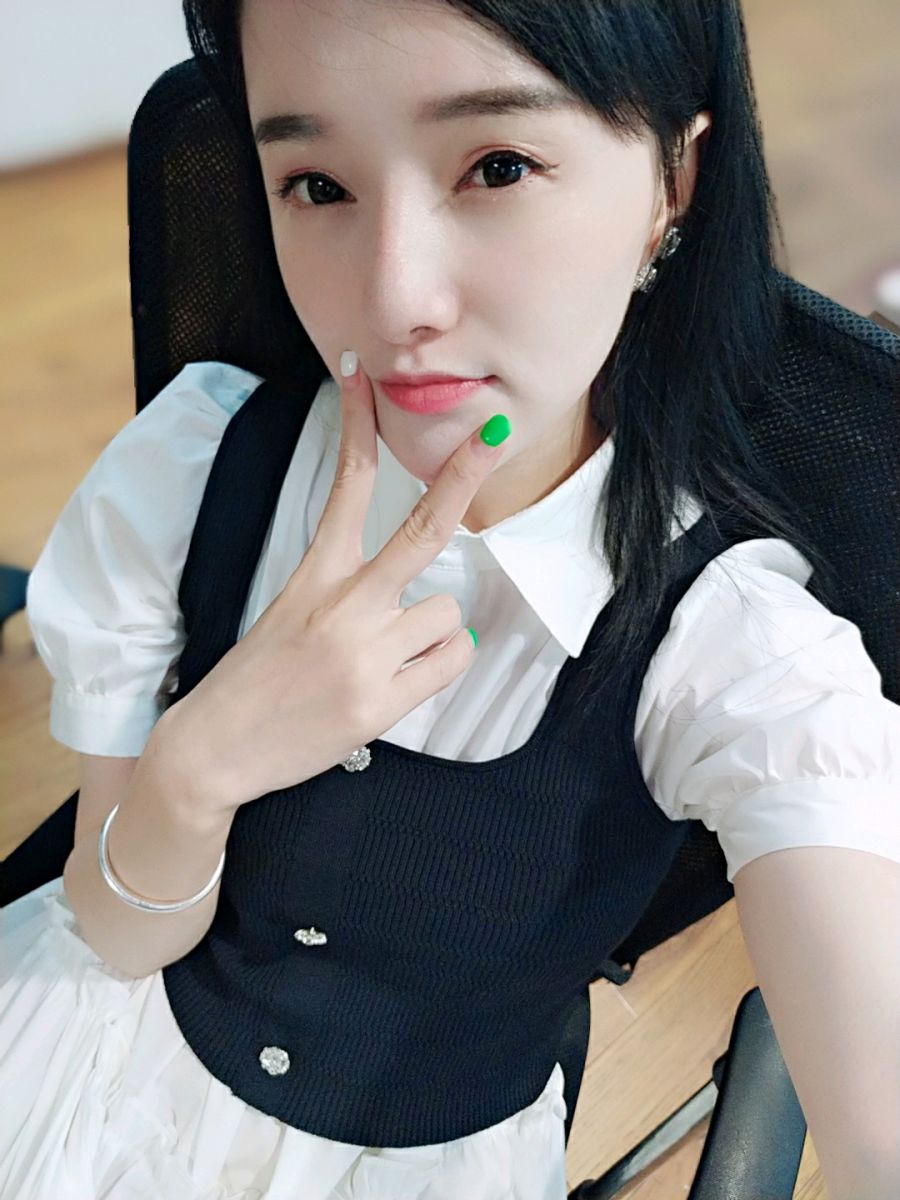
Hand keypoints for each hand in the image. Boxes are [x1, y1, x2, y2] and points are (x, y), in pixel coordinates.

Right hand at [162, 352, 510, 812]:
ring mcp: (365, 652)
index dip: (357, 425)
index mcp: (315, 574)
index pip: (346, 485)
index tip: (361, 377)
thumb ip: (348, 588)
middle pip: (424, 529)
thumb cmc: (256, 677)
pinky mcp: (380, 701)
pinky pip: (450, 661)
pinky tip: (405, 676)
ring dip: (432, 629)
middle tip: (495, 436)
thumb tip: (419, 587)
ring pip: (446, 612)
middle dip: (463, 474)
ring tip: (392, 654)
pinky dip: (439, 664)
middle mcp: (344, 605)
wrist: (213, 750)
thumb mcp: (289, 610)